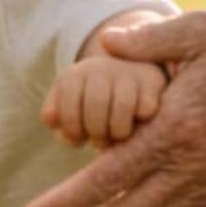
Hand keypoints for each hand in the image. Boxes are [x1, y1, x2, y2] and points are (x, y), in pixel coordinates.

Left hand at [42, 52, 167, 146]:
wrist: (132, 77)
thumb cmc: (95, 104)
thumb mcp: (72, 107)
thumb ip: (56, 115)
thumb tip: (51, 118)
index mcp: (76, 74)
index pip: (67, 101)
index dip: (71, 127)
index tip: (78, 140)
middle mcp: (102, 67)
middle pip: (95, 106)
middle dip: (96, 132)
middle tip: (100, 139)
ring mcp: (130, 73)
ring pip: (122, 110)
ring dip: (118, 132)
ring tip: (117, 136)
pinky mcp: (154, 82)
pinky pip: (146, 110)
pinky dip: (141, 123)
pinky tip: (138, 123)